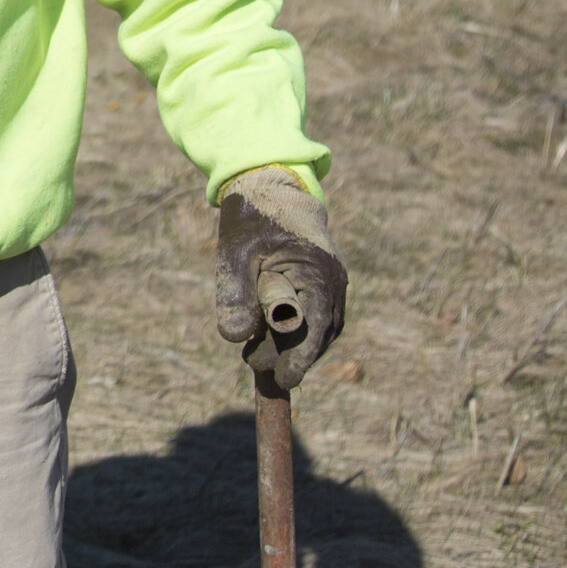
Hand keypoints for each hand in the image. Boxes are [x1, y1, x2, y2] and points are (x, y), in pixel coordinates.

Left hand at [214, 166, 346, 390]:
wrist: (271, 187)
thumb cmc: (253, 217)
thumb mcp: (236, 251)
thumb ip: (234, 292)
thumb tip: (233, 337)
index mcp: (317, 271)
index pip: (316, 326)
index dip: (300, 358)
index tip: (282, 380)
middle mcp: (333, 280)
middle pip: (320, 334)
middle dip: (290, 355)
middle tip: (253, 363)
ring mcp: (332, 283)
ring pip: (320, 330)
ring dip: (292, 347)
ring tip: (256, 354)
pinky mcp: (323, 285)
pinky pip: (316, 318)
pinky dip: (296, 334)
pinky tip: (269, 340)